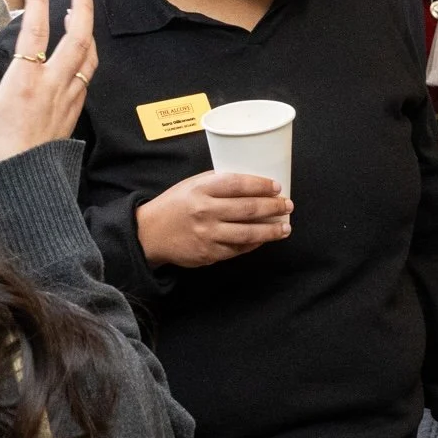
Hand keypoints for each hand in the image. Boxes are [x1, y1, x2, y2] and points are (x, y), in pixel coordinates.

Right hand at [0, 0, 94, 170]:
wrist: (22, 193)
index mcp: (24, 81)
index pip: (35, 29)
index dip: (37, 0)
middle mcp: (52, 85)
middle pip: (79, 36)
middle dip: (84, 5)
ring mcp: (67, 99)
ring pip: (89, 56)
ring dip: (89, 30)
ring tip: (83, 13)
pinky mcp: (73, 115)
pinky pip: (87, 77)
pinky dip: (88, 57)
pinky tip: (82, 54)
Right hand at [135, 171, 291, 267]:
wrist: (150, 233)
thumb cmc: (175, 205)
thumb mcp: (192, 185)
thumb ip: (218, 183)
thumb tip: (252, 184)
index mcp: (201, 190)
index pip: (238, 184)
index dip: (261, 185)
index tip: (276, 187)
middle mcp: (205, 212)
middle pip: (248, 209)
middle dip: (273, 207)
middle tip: (287, 205)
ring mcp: (208, 235)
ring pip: (248, 233)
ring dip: (271, 230)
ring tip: (285, 227)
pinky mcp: (209, 254)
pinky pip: (238, 249)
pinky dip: (254, 243)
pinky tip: (264, 238)